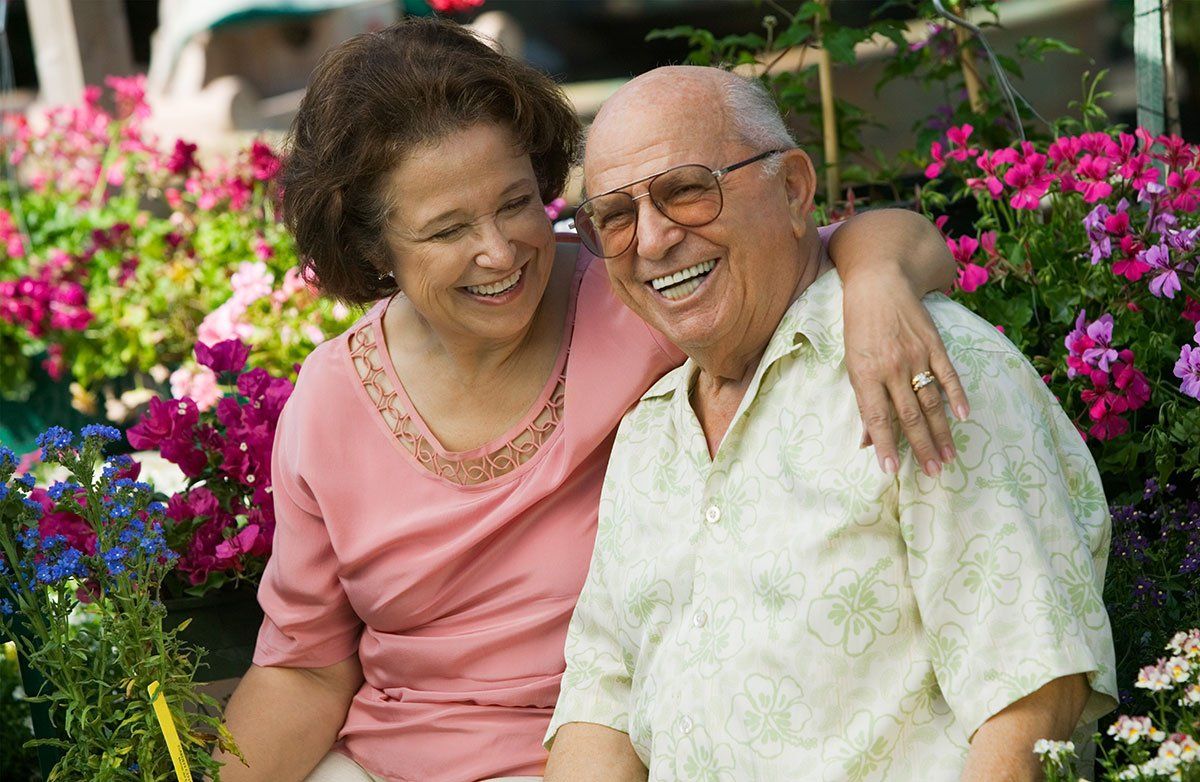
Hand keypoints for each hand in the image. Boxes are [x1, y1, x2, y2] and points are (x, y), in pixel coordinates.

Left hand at [842, 269, 968, 475]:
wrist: (879, 282)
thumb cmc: (859, 326)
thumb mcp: (852, 362)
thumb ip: (863, 400)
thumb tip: (866, 440)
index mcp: (866, 373)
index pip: (877, 418)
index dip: (885, 445)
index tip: (891, 470)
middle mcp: (892, 367)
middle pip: (909, 416)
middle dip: (921, 447)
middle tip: (933, 472)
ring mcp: (916, 355)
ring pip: (931, 401)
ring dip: (940, 432)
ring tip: (948, 456)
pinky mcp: (934, 343)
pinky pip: (948, 374)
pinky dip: (957, 395)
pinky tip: (964, 416)